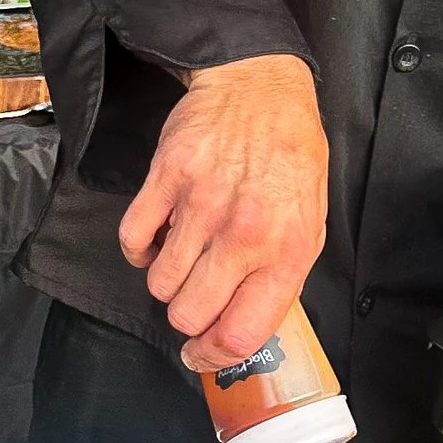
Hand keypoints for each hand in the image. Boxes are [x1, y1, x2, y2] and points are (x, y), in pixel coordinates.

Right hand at [117, 54, 329, 371]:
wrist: (259, 87)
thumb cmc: (289, 155)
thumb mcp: (309, 222)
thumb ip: (279, 276)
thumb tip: (246, 324)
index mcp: (285, 251)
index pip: (241, 333)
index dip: (214, 355)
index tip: (201, 354)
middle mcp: (243, 235)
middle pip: (189, 314)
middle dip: (186, 316)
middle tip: (194, 298)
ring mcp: (201, 206)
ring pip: (159, 283)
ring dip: (165, 280)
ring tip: (182, 258)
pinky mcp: (166, 179)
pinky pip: (132, 240)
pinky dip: (138, 249)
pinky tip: (156, 237)